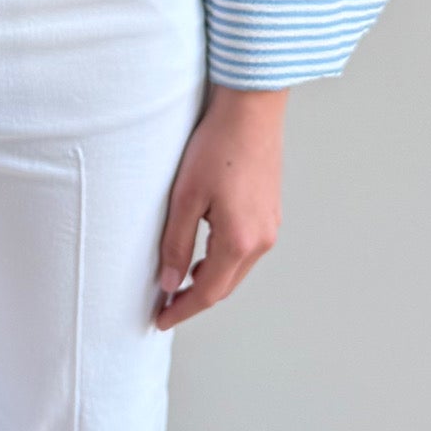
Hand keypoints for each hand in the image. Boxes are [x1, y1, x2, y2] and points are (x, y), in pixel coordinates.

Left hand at [154, 85, 285, 329]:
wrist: (251, 110)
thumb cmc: (218, 146)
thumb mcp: (185, 198)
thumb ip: (176, 244)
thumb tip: (169, 283)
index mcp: (239, 241)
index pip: (207, 293)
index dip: (182, 310)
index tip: (160, 320)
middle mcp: (261, 240)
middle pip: (225, 286)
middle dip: (194, 299)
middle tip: (164, 304)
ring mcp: (270, 227)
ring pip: (236, 270)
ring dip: (209, 280)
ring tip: (178, 280)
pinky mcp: (270, 213)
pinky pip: (245, 251)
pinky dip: (223, 262)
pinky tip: (203, 254)